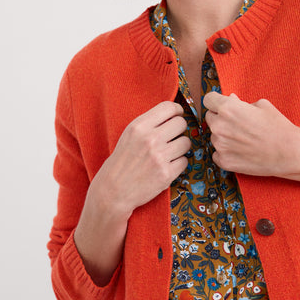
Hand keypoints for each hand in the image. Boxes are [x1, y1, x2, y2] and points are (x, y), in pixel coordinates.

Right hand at [74, 101, 190, 284]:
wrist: (113, 191)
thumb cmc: (122, 161)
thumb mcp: (129, 135)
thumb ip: (149, 123)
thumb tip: (175, 112)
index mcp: (139, 126)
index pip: (169, 107)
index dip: (177, 111)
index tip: (176, 117)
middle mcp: (150, 139)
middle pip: (182, 123)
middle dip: (179, 130)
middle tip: (171, 138)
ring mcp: (159, 157)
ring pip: (186, 142)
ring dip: (180, 148)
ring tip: (168, 154)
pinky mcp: (166, 174)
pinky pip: (185, 161)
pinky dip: (179, 164)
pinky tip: (167, 166)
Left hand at [203, 92, 299, 190]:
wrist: (289, 152)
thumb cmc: (278, 126)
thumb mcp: (262, 105)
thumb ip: (240, 102)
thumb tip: (230, 99)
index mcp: (227, 109)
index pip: (208, 100)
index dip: (216, 101)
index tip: (222, 105)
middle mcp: (219, 126)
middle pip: (210, 118)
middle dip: (220, 118)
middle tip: (237, 124)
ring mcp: (220, 146)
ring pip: (215, 137)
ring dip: (224, 136)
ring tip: (244, 139)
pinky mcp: (224, 162)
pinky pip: (217, 154)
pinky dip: (226, 152)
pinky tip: (241, 151)